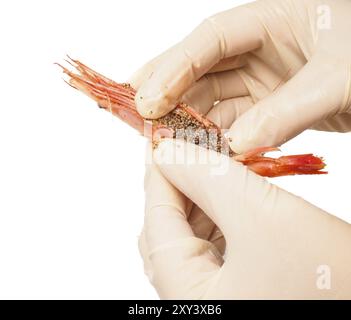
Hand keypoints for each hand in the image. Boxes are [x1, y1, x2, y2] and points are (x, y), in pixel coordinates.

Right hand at [131, 0, 350, 152]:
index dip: (174, 67)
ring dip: (190, 124)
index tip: (148, 98)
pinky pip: (234, 124)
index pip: (210, 39)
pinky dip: (218, 140)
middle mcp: (258, 49)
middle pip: (199, 70)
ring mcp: (261, 80)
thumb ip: (285, 111)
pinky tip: (201, 153)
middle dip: (168, 95)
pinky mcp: (266, 108)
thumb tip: (236, 144)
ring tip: (166, 144)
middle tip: (140, 120)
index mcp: (271, 20)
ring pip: (213, 102)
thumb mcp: (337, 80)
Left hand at [139, 140, 350, 298]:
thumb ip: (206, 178)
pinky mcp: (233, 294)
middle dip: (180, 187)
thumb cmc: (328, 276)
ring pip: (189, 242)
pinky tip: (230, 198)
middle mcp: (192, 303)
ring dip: (200, 202)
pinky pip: (210, 252)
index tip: (163, 139)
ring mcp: (213, 299)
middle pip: (169, 234)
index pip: (156, 225)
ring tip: (213, 171)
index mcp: (187, 298)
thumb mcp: (260, 214)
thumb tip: (168, 150)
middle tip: (191, 152)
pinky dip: (217, 220)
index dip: (158, 175)